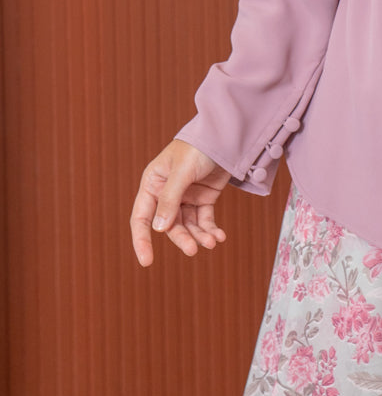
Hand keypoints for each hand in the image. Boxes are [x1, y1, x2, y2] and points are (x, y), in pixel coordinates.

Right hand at [130, 139, 230, 266]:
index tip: (146, 261)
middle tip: (193, 250)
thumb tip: (158, 230)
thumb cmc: (198, 147)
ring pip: (188, 225)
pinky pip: (204, 220)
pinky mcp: (204, 198)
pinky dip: (210, 230)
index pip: (142, 217)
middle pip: (169, 225)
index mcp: (153, 183)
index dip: (142, 239)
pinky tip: (218, 237)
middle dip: (181, 238)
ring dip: (198, 236)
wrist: (226, 134)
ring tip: (211, 242)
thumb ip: (170, 199)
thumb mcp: (182, 172)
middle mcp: (166, 193)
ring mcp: (186, 197)